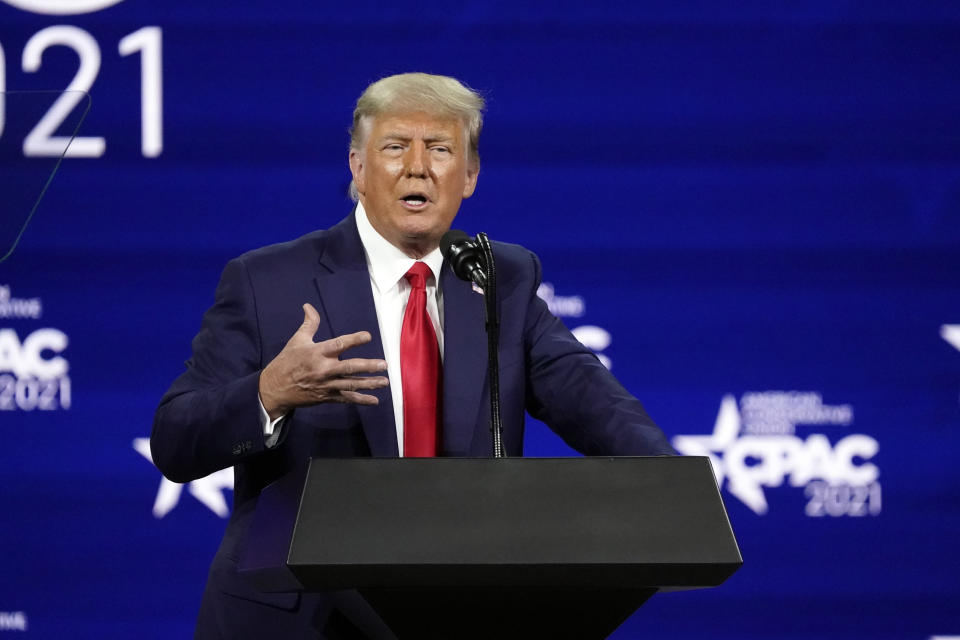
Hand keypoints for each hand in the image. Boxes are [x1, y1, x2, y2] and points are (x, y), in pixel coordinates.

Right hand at [258, 303, 388, 419]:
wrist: (274, 389)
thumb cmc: (287, 362)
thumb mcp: (297, 341)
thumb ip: (309, 324)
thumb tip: (308, 306)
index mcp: (316, 353)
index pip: (338, 345)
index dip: (353, 340)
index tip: (368, 336)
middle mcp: (323, 369)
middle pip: (349, 368)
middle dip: (368, 366)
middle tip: (384, 364)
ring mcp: (326, 385)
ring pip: (351, 385)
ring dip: (369, 384)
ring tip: (385, 381)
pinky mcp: (326, 397)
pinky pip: (346, 398)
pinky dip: (361, 400)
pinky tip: (374, 400)